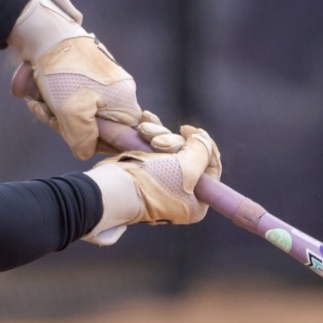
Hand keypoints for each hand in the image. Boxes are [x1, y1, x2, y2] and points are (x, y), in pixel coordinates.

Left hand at [8, 0, 158, 158]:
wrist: (46, 35)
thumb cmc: (63, 72)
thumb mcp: (73, 113)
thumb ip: (84, 140)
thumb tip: (85, 151)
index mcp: (126, 102)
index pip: (120, 139)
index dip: (94, 142)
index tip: (73, 134)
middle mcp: (120, 93)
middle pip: (97, 128)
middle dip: (69, 127)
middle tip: (51, 116)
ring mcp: (104, 84)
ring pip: (81, 115)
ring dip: (58, 115)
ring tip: (40, 103)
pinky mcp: (87, 77)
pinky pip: (74, 101)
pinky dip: (56, 103)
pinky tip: (39, 98)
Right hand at [81, 126, 221, 245]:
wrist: (110, 189)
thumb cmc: (152, 183)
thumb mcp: (187, 169)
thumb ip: (203, 151)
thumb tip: (203, 139)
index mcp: (196, 202)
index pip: (211, 168)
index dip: (205, 145)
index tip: (191, 130)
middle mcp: (182, 194)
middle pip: (190, 156)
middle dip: (174, 141)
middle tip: (158, 142)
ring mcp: (163, 182)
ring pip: (171, 148)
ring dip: (159, 134)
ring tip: (144, 131)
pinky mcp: (147, 171)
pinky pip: (156, 149)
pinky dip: (152, 134)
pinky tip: (145, 120)